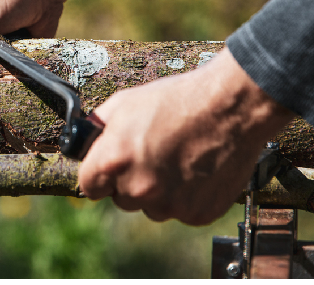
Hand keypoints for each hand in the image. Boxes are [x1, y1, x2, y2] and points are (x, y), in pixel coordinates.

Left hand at [78, 48, 293, 224]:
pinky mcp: (198, 214)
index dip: (99, 175)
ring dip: (159, 192)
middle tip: (151, 155)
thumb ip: (97, 129)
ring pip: (152, 208)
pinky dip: (186, 197)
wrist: (230, 106)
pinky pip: (182, 211)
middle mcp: (139, 188)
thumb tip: (83, 142)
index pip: (89, 187)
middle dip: (130, 182)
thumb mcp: (124, 103)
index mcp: (113, 161)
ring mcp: (170, 205)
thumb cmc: (177, 100)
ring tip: (177, 159)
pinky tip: (195, 169)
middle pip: (122, 199)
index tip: (109, 168)